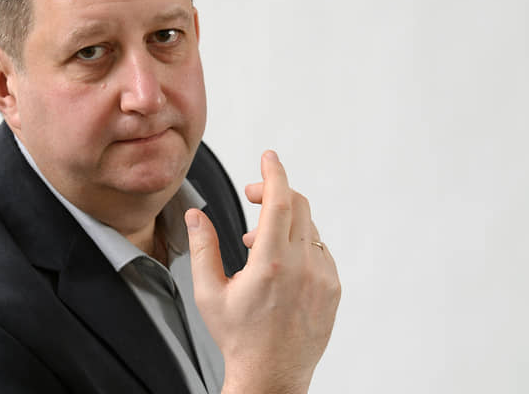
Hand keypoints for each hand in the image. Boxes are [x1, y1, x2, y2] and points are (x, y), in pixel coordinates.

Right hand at [185, 150, 340, 393]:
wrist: (271, 376)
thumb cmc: (239, 338)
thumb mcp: (210, 293)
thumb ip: (203, 247)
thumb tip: (195, 215)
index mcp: (271, 264)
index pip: (280, 201)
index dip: (274, 173)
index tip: (268, 157)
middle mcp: (303, 267)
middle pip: (298, 205)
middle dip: (274, 192)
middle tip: (253, 197)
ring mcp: (323, 278)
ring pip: (309, 228)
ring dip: (285, 223)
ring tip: (258, 245)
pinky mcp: (333, 289)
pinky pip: (320, 251)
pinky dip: (301, 245)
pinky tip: (280, 265)